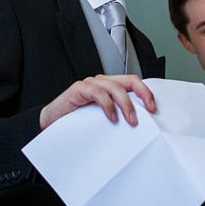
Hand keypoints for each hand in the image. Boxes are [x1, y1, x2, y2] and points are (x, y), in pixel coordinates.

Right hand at [39, 75, 155, 129]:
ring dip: (126, 104)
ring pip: (115, 87)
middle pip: (128, 81)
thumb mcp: (104, 118)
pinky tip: (111, 117)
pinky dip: (107, 105)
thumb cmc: (77, 121)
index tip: (154, 109)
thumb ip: (119, 115)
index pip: (133, 83)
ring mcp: (91, 84)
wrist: (51, 123)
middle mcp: (102, 82)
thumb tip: (139, 124)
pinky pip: (97, 93)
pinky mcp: (79, 89)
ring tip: (131, 120)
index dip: (146, 93)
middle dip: (142, 94)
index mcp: (110, 87)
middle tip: (148, 111)